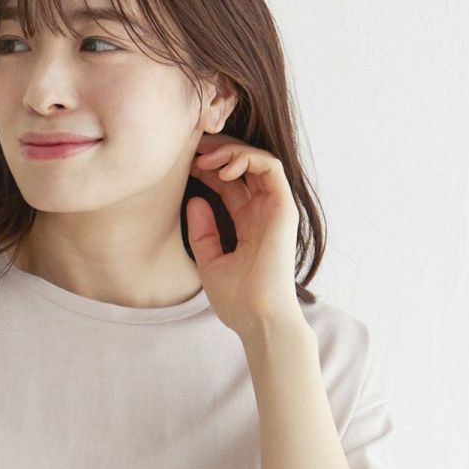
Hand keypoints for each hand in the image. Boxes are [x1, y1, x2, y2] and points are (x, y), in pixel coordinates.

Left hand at [186, 135, 304, 336]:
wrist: (257, 319)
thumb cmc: (237, 300)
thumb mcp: (209, 261)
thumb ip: (202, 232)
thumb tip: (195, 199)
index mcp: (248, 223)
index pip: (230, 182)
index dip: (208, 168)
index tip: (184, 166)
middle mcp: (263, 212)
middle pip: (243, 165)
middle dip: (217, 152)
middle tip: (191, 150)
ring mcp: (275, 208)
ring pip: (258, 159)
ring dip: (230, 151)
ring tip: (204, 159)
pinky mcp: (284, 208)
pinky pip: (270, 167)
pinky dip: (247, 159)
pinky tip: (223, 171)